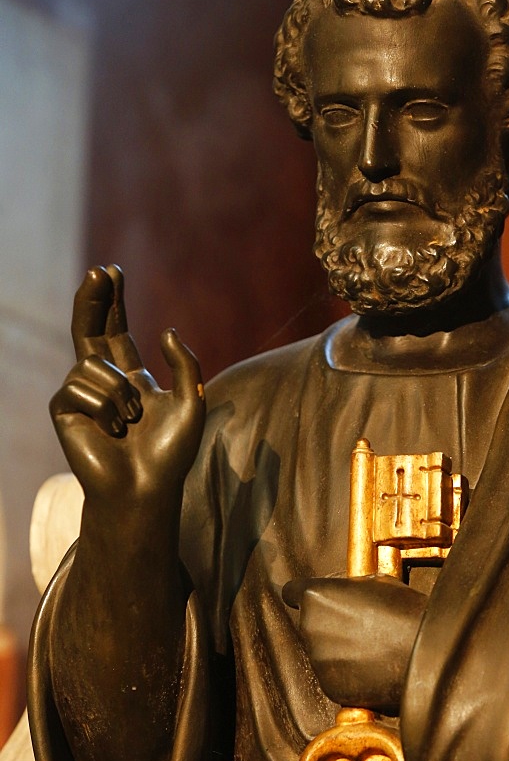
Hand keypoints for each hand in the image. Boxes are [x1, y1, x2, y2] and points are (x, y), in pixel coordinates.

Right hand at [50, 266, 204, 504]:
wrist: (145, 488)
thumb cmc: (170, 453)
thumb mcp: (192, 402)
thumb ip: (185, 364)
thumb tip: (165, 330)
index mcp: (133, 378)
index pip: (118, 331)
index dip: (113, 302)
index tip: (111, 271)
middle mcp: (104, 383)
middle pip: (90, 330)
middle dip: (93, 299)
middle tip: (98, 271)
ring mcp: (82, 396)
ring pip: (92, 363)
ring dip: (118, 391)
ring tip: (130, 423)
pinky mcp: (64, 411)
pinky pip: (78, 386)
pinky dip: (102, 406)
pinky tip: (111, 431)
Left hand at [283, 574, 426, 714]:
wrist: (426, 655)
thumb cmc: (405, 612)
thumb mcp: (378, 583)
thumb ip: (350, 589)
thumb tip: (347, 594)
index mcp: (317, 596)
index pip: (293, 592)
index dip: (305, 596)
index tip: (317, 602)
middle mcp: (309, 627)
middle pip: (310, 624)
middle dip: (328, 625)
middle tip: (360, 627)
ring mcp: (318, 659)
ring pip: (322, 652)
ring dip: (338, 651)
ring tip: (371, 649)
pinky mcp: (329, 686)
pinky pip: (333, 677)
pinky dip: (347, 675)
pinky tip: (372, 668)